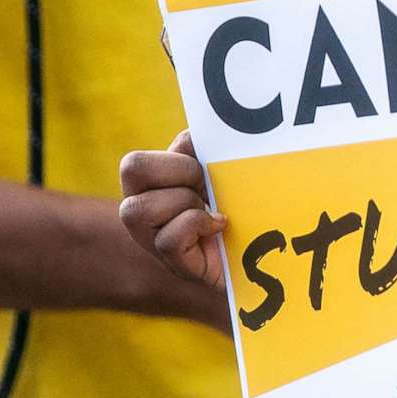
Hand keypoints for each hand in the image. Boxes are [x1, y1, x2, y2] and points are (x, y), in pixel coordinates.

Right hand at [117, 130, 227, 307]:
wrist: (264, 252)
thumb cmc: (240, 205)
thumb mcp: (222, 171)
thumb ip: (205, 150)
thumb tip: (197, 134)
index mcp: (150, 184)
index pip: (138, 159)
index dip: (178, 155)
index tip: (208, 167)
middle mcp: (142, 209)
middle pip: (132, 169)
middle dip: (181, 170)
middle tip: (208, 186)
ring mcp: (152, 240)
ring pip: (137, 209)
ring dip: (185, 202)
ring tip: (211, 211)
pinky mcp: (174, 263)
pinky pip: (168, 239)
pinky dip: (197, 226)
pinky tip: (218, 227)